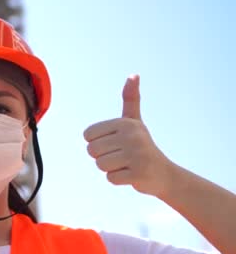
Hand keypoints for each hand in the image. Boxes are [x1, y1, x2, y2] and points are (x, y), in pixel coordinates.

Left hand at [83, 75, 174, 196]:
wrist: (164, 174)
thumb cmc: (142, 145)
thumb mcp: (134, 121)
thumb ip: (131, 99)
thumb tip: (133, 74)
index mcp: (125, 123)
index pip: (88, 135)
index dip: (97, 142)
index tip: (115, 143)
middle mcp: (131, 136)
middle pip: (92, 151)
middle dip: (103, 157)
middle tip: (121, 156)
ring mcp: (136, 155)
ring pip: (100, 165)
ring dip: (110, 168)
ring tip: (126, 164)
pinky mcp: (138, 174)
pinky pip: (111, 178)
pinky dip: (118, 179)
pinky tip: (131, 174)